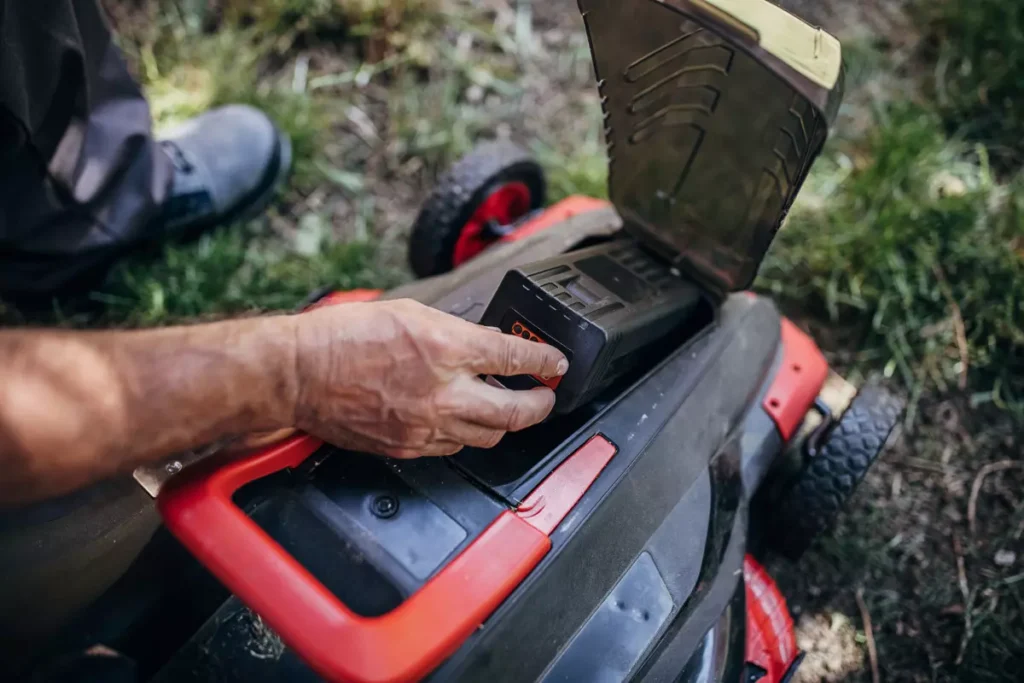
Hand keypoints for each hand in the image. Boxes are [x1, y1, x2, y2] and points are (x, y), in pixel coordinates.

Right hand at [291, 299, 567, 457]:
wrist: (298, 373)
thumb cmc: (342, 337)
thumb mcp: (410, 311)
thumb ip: (454, 330)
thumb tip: (485, 341)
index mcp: (445, 347)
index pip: (515, 357)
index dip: (543, 361)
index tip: (554, 363)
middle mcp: (442, 392)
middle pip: (515, 411)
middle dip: (540, 404)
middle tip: (546, 396)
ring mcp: (426, 425)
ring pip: (488, 436)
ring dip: (505, 423)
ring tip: (508, 409)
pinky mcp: (408, 447)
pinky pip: (454, 448)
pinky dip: (467, 435)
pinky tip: (465, 422)